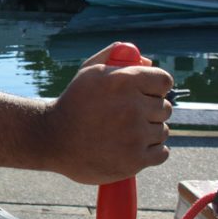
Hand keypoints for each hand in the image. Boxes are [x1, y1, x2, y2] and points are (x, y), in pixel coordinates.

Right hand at [46, 43, 172, 184]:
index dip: (154, 87)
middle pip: (165, 107)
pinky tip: (128, 147)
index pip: (164, 81)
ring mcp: (135, 135)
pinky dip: (149, 151)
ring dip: (147, 132)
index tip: (143, 94)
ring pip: (162, 130)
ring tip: (121, 133)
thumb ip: (116, 58)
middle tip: (125, 116)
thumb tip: (147, 61)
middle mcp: (132, 107)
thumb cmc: (74, 103)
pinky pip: (162, 152)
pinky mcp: (135, 160)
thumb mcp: (89, 72)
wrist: (52, 139)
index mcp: (123, 81)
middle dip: (148, 110)